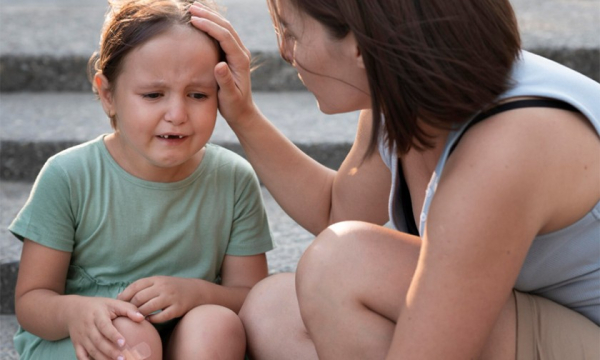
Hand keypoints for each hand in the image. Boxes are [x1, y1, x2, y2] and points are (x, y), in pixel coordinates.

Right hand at [67, 296, 143, 359]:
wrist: (73, 310)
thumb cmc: (99, 306)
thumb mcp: (113, 303)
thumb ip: (128, 309)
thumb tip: (142, 318)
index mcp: (97, 315)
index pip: (105, 326)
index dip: (113, 335)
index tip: (123, 343)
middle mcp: (88, 327)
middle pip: (98, 341)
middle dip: (110, 351)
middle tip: (123, 359)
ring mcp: (81, 337)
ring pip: (91, 350)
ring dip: (102, 359)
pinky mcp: (77, 344)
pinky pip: (81, 356)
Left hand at [117, 276, 200, 322]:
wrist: (196, 291)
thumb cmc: (173, 288)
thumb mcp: (159, 282)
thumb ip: (143, 287)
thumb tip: (121, 295)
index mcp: (157, 279)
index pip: (136, 286)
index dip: (124, 295)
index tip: (118, 303)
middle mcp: (163, 287)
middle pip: (140, 298)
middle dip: (130, 307)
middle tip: (126, 313)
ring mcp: (171, 297)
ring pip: (148, 308)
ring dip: (139, 314)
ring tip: (135, 318)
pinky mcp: (178, 308)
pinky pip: (161, 317)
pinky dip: (152, 320)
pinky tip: (149, 320)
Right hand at [189, 2, 259, 126]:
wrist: (242, 111)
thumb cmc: (234, 106)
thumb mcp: (229, 96)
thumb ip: (225, 81)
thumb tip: (220, 64)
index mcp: (240, 60)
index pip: (225, 37)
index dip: (210, 26)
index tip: (194, 20)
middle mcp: (241, 53)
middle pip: (226, 27)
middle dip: (209, 16)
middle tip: (191, 7)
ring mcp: (237, 52)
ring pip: (225, 28)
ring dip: (210, 17)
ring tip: (193, 8)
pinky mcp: (231, 54)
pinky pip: (222, 34)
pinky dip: (211, 24)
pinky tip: (200, 20)